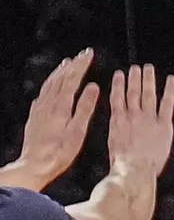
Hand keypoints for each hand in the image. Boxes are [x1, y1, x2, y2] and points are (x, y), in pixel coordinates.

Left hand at [19, 50, 99, 188]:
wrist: (34, 166)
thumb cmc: (59, 153)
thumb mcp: (78, 131)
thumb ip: (85, 107)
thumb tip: (93, 87)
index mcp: (61, 106)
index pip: (72, 79)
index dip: (81, 65)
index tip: (89, 54)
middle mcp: (48, 104)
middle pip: (60, 78)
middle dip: (72, 65)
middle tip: (81, 55)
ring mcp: (39, 110)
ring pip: (49, 84)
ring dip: (59, 72)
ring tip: (66, 64)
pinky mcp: (34, 117)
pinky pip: (42, 94)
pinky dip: (49, 85)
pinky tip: (50, 87)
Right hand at [107, 65, 173, 175]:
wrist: (134, 170)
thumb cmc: (122, 165)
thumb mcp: (112, 145)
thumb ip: (117, 133)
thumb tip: (118, 130)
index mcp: (118, 121)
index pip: (117, 98)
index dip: (118, 84)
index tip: (119, 74)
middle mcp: (132, 116)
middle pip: (133, 92)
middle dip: (134, 79)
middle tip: (135, 68)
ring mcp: (148, 118)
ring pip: (148, 94)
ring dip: (148, 80)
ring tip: (147, 69)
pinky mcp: (163, 124)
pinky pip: (167, 103)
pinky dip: (169, 90)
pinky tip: (170, 80)